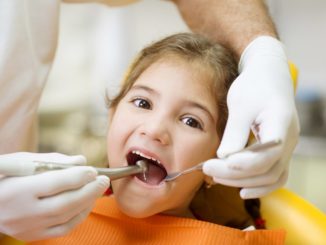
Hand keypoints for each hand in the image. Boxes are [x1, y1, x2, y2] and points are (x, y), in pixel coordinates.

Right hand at [0, 152, 109, 240]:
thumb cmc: (8, 176)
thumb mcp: (23, 161)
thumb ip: (53, 160)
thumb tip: (82, 161)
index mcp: (18, 189)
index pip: (54, 183)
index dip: (77, 177)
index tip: (92, 170)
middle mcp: (22, 212)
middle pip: (63, 204)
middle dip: (88, 191)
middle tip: (103, 180)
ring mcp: (28, 227)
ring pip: (65, 218)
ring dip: (87, 202)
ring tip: (98, 189)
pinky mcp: (32, 235)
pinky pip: (63, 230)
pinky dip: (79, 216)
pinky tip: (88, 203)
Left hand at [203, 36, 299, 198]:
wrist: (269, 75)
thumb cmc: (254, 85)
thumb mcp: (241, 104)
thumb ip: (234, 132)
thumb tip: (224, 158)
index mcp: (281, 123)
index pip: (267, 154)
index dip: (241, 165)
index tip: (214, 164)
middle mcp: (289, 139)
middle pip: (267, 169)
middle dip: (235, 175)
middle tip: (208, 170)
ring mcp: (287, 146)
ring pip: (272, 176)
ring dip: (244, 182)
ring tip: (217, 177)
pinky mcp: (279, 150)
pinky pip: (275, 174)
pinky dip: (259, 185)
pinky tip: (241, 190)